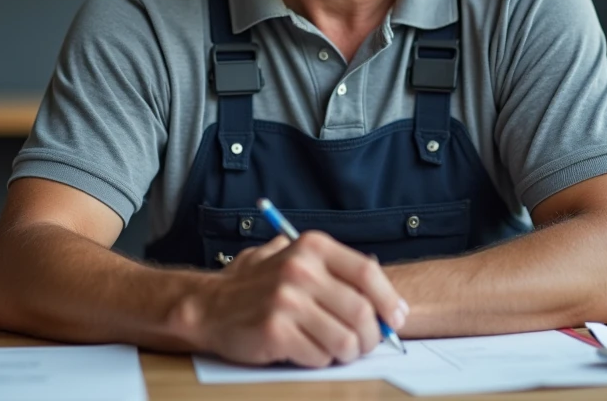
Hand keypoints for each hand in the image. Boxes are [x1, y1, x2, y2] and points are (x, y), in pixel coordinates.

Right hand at [188, 231, 407, 366]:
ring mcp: (287, 301)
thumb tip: (382, 291)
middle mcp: (301, 270)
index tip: (396, 318)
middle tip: (365, 344)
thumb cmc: (258, 285)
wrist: (210, 305)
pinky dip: (320, 360)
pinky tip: (306, 350)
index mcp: (312, 246)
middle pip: (362, 311)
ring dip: (346, 352)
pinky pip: (319, 356)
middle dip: (371, 336)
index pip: (368, 273)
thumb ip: (335, 267)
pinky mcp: (275, 331)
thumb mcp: (295, 258)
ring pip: (345, 340)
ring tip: (335, 349)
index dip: (389, 300)